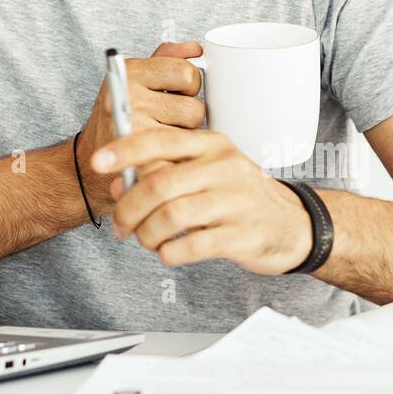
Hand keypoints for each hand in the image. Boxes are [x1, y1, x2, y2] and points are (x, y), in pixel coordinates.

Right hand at [73, 42, 204, 219]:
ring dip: (185, 139)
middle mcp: (131, 98)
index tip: (175, 93)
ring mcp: (136, 131)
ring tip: (163, 138)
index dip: (188, 86)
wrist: (88, 162)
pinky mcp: (143, 161)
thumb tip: (196, 48)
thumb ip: (165, 59)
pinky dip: (179, 159)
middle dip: (188, 117)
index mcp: (131, 72)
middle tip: (167, 121)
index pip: (186, 72)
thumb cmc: (119, 117)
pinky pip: (184, 156)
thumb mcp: (134, 79)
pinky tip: (163, 156)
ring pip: (194, 135)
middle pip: (195, 107)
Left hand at [90, 127, 313, 274]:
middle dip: (128, 208)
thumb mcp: (207, 172)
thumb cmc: (239, 196)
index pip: (160, 141)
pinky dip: (169, 252)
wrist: (294, 224)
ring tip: (145, 240)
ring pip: (171, 216)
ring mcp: (235, 201)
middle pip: (158, 184)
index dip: (124, 151)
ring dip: (146, 233)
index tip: (98, 162)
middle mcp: (224, 167)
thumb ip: (165, 173)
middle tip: (120, 225)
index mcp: (211, 145)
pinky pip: (192, 246)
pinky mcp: (242, 235)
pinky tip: (168, 252)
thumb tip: (118, 184)